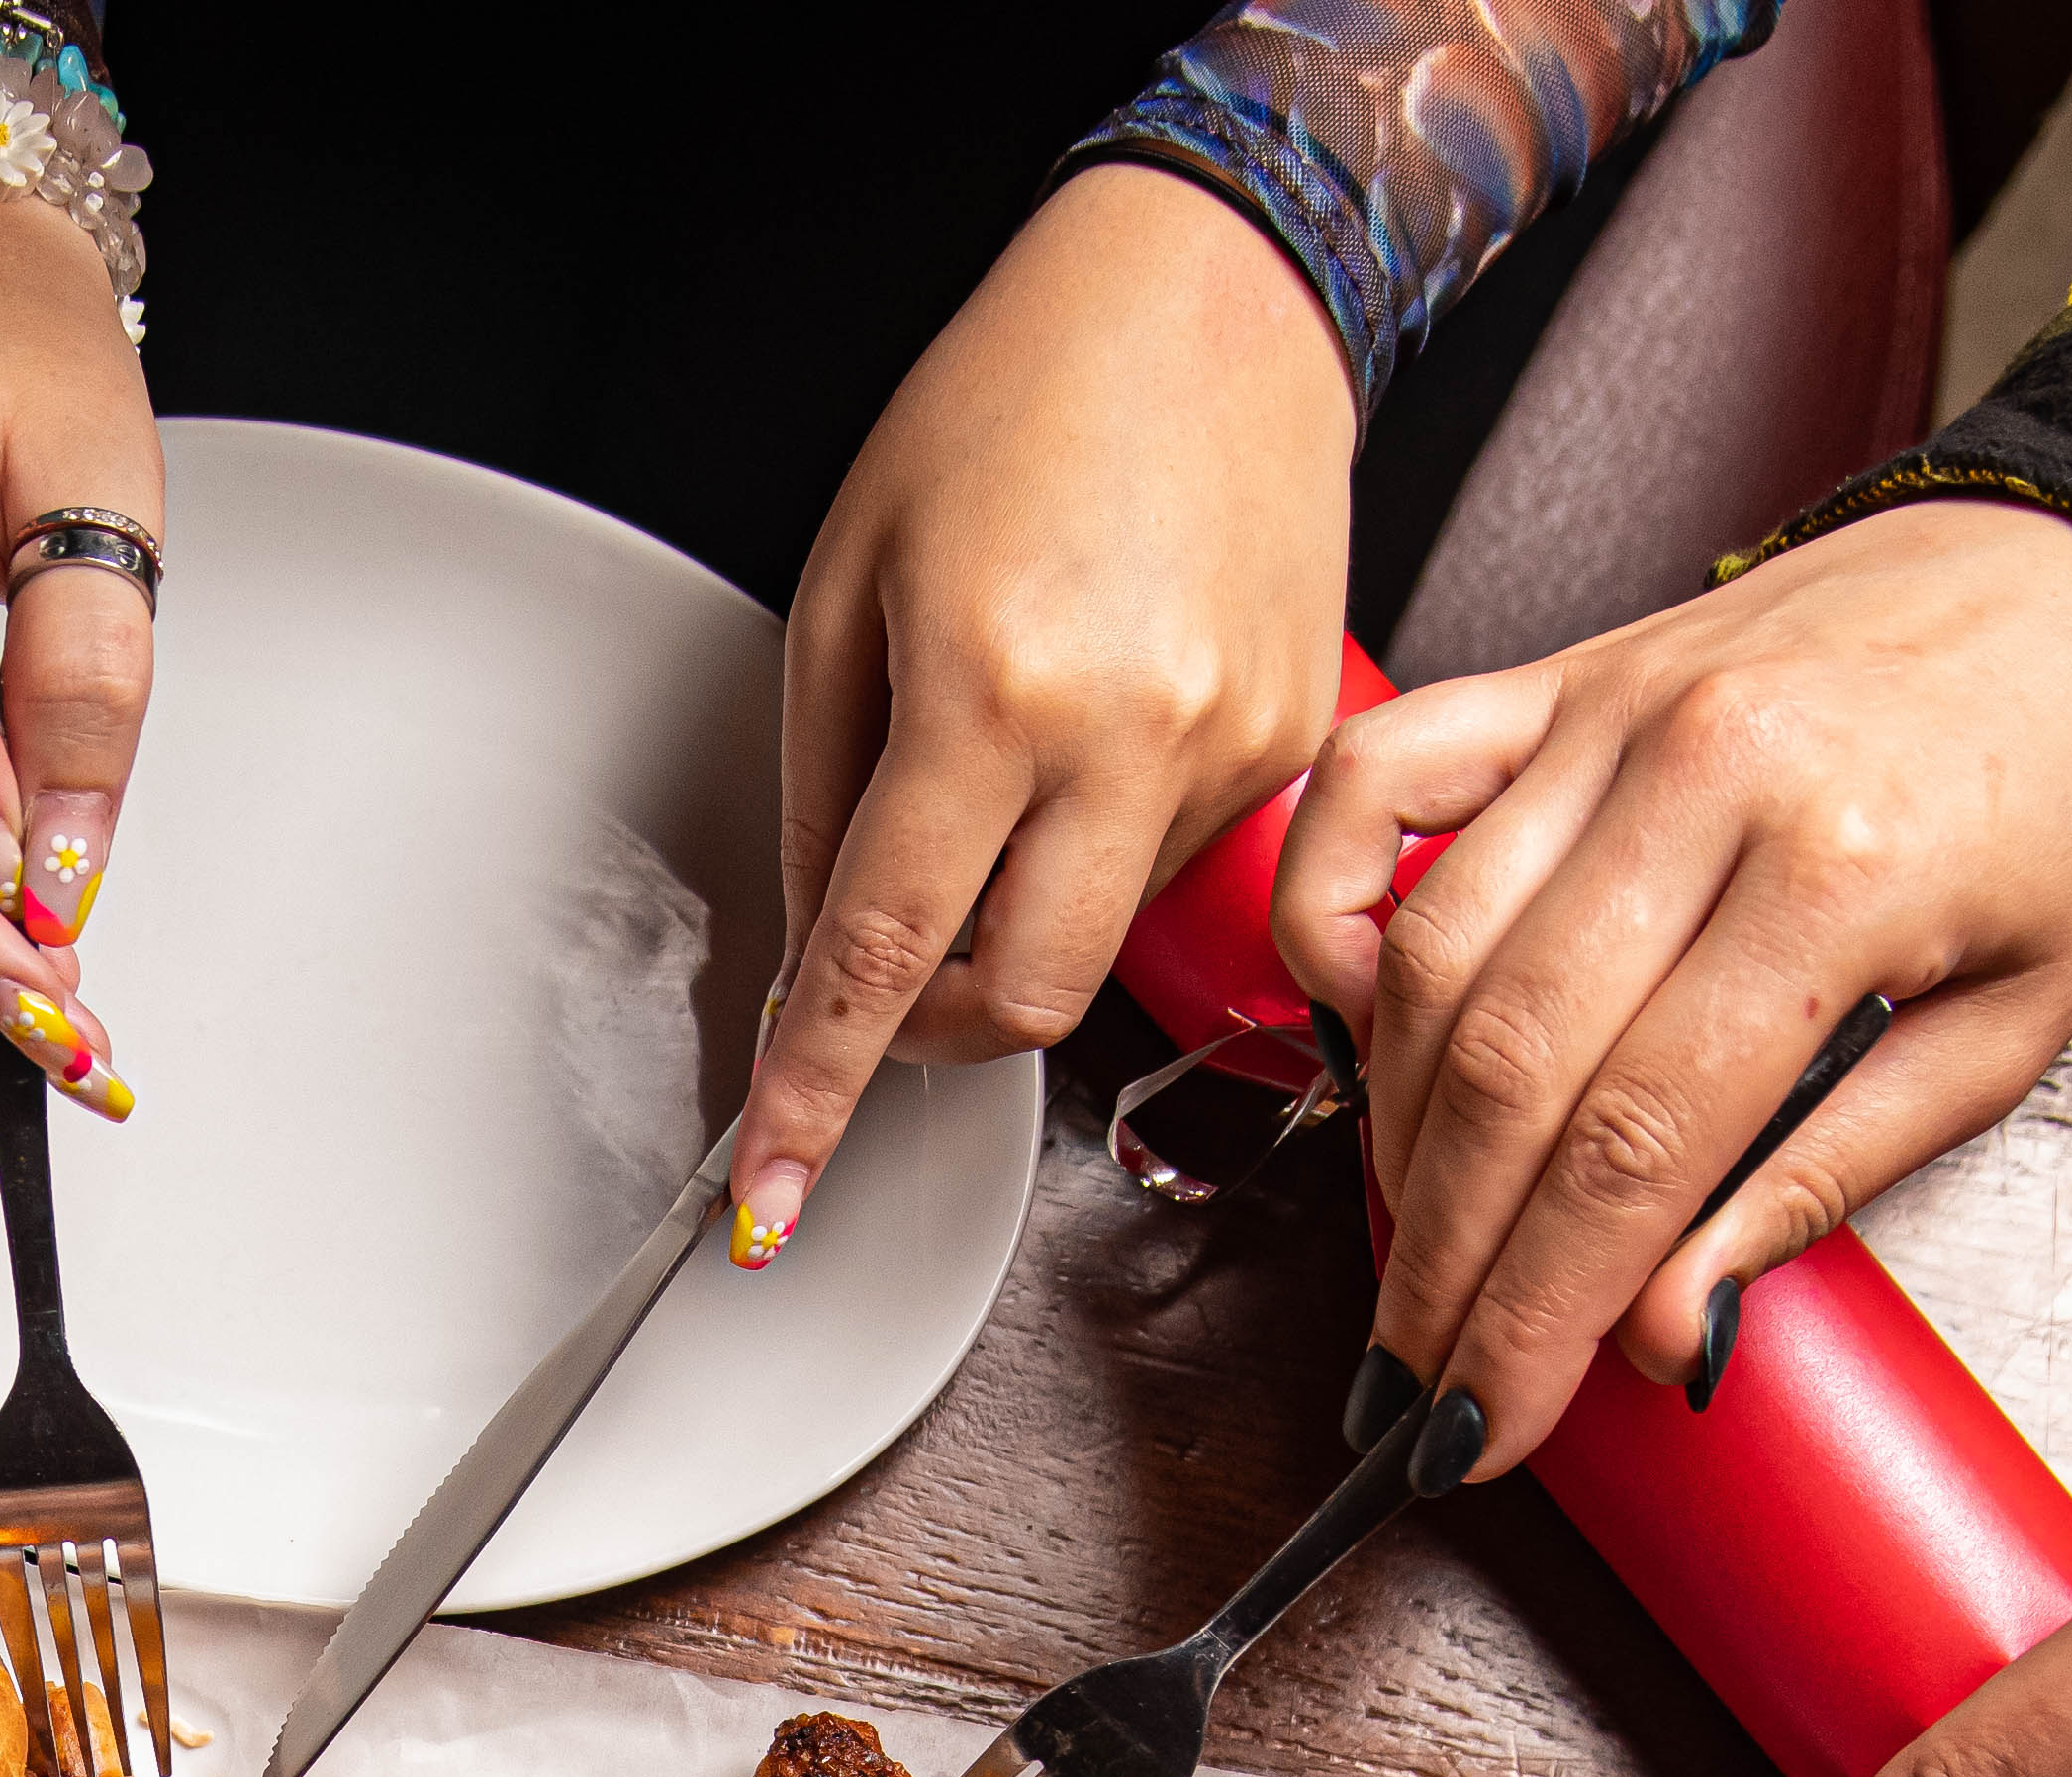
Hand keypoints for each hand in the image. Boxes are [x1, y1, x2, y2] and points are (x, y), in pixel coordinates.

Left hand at [730, 164, 1355, 1264]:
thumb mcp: (845, 591)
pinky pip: (1172, 863)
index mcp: (991, 690)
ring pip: (1098, 945)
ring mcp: (1233, 744)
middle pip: (1019, 1005)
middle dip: (935, 1027)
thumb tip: (815, 962)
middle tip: (889, 972)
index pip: (883, 962)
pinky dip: (1105, 842)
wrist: (1217, 286)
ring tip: (1005, 778)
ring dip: (1024, 918)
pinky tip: (1098, 723)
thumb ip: (825, 799)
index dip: (814, 1096)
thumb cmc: (1016, 403)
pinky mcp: (1299, 740)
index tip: (773, 1196)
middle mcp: (1128, 732)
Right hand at [1276, 501, 2071, 1467]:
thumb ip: (1818, 1178)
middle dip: (1446, 1261)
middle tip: (1421, 1375)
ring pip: (1427, 961)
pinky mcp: (1560, 678)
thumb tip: (1663, 1329)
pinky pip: (1372, 781)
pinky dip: (1327, 905)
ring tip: (1418, 1239)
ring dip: (1393, 1134)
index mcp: (1844, 863)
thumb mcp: (2007, 1030)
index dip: (1536, 1312)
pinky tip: (1359, 1009)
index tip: (1487, 1420)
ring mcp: (1615, 712)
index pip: (1630, 1145)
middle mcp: (1708, 770)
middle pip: (1508, 1072)